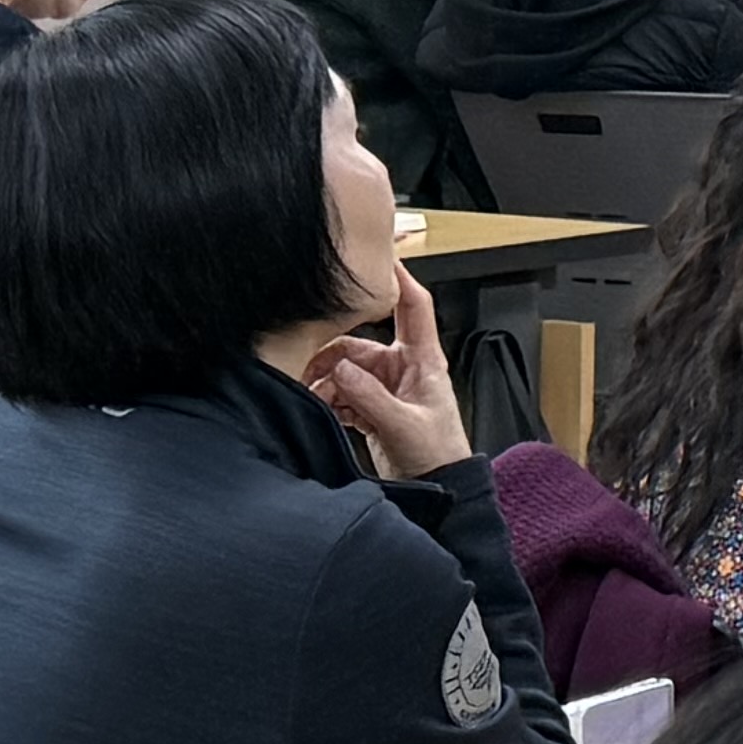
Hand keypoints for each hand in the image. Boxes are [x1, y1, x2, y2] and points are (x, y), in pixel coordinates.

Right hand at [306, 272, 472, 477]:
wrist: (438, 485)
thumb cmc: (438, 452)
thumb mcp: (404, 424)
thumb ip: (370, 397)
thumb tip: (339, 371)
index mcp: (423, 360)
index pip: (413, 307)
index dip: (398, 280)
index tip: (379, 257)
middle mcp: (402, 366)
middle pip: (357, 343)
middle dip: (330, 354)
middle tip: (304, 367)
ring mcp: (385, 385)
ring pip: (343, 369)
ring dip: (324, 382)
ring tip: (310, 398)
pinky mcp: (370, 405)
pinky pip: (340, 392)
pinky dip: (327, 399)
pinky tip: (318, 410)